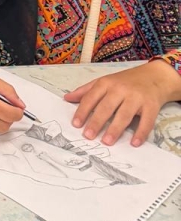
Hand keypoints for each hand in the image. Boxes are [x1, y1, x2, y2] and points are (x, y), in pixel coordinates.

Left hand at [64, 61, 180, 146]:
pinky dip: (140, 132)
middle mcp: (120, 89)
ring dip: (115, 129)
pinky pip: (146, 121)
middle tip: (88, 136)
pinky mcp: (151, 106)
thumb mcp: (104, 82)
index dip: (83, 111)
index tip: (76, 124)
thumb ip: (86, 91)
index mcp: (106, 83)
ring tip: (106, 141)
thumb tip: (66, 98)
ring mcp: (136, 97)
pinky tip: (134, 143)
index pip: (91, 97)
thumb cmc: (125, 82)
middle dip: (96, 121)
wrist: (154, 77)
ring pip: (124, 114)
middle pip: (106, 107)